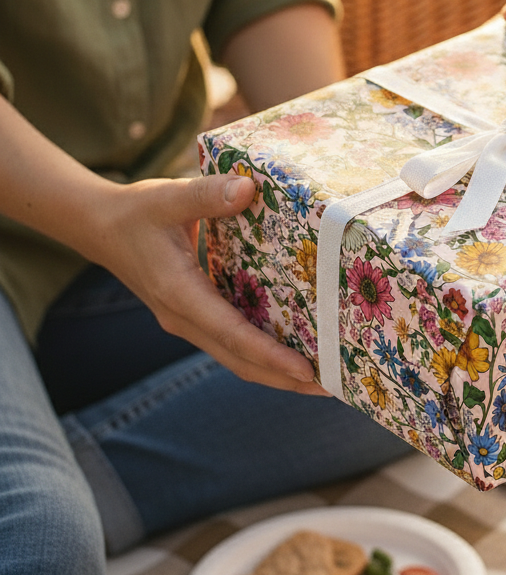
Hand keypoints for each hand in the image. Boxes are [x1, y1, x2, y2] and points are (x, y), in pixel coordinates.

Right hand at [87, 174, 326, 394]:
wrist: (101, 227)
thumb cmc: (138, 211)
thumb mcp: (169, 196)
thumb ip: (207, 193)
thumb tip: (248, 190)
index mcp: (179, 294)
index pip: (231, 333)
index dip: (270, 354)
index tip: (306, 370)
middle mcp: (184, 318)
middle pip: (240, 361)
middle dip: (286, 378)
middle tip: (335, 385)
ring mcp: (189, 323)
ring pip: (237, 360)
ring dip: (278, 373)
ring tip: (325, 380)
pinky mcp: (196, 318)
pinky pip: (233, 345)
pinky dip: (264, 355)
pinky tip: (297, 351)